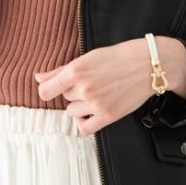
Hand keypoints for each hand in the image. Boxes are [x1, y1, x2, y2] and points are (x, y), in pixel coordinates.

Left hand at [34, 38, 154, 135]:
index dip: (48, 90)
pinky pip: (84, 128)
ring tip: (95, 93)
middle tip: (91, 81)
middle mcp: (84, 88)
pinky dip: (84, 122)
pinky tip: (92, 112)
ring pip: (72, 111)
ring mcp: (96, 103)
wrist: (147, 65)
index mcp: (76, 70)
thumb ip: (60, 70)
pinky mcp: (108, 116)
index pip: (46, 90)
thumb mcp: (88, 57)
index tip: (53, 88)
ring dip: (79, 105)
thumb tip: (38, 78)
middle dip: (73, 90)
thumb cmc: (119, 56)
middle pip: (64, 97)